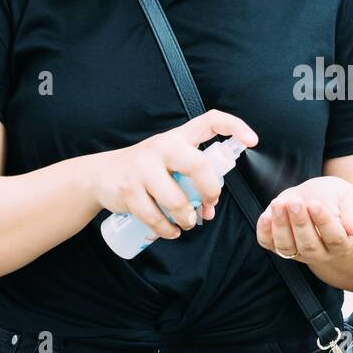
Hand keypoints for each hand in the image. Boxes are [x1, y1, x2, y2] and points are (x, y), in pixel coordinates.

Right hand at [84, 110, 257, 240]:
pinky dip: (167, 229)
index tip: (252, 141)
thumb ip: (191, 173)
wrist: (100, 176)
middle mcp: (161, 147)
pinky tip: (170, 231)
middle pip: (198, 165)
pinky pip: (156, 217)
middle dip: (211, 191)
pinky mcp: (129, 190)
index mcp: (177, 137)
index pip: (210, 121)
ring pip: (177, 200)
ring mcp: (143, 168)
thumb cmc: (145, 169)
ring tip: (187, 222)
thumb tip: (210, 204)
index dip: (234, 126)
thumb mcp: (168, 159)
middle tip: (210, 205)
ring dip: (187, 218)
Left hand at [256, 176, 352, 263]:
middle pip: (309, 245)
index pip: (335, 238)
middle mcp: (321, 253)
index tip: (315, 204)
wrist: (318, 196)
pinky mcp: (279, 244)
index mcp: (343, 243)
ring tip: (279, 204)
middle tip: (296, 202)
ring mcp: (298, 252)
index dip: (324, 222)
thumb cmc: (337, 198)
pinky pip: (268, 243)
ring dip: (280, 226)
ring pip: (287, 247)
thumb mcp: (351, 198)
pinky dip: (264, 231)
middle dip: (300, 222)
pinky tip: (266, 216)